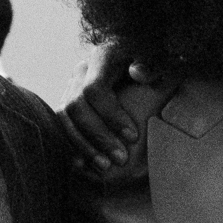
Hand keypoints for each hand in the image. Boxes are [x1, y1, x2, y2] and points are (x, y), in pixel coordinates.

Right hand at [61, 47, 147, 170]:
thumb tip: (138, 72)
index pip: (95, 89)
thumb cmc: (155, 68)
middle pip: (77, 105)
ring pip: (65, 118)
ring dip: (84, 145)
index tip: (133, 137)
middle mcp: (82, 70)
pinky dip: (72, 146)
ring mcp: (71, 87)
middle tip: (121, 159)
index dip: (110, 115)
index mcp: (103, 56)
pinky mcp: (67, 105)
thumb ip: (153, 66)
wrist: (139, 70)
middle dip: (98, 136)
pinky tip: (83, 165)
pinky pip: (62, 127)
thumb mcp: (160, 63)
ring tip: (105, 166)